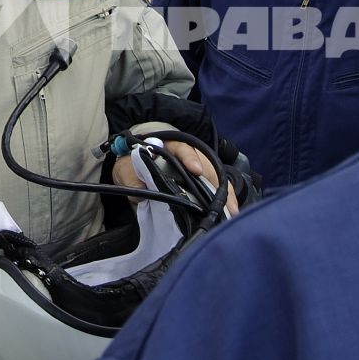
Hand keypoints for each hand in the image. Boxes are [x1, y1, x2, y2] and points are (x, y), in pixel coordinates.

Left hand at [114, 141, 239, 215]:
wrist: (135, 157)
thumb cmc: (134, 161)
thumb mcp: (126, 168)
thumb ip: (132, 179)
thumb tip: (141, 195)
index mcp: (171, 146)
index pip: (183, 150)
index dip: (190, 159)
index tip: (195, 170)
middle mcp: (190, 155)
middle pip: (208, 166)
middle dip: (217, 183)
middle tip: (225, 203)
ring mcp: (198, 166)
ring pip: (216, 178)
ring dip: (225, 195)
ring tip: (231, 213)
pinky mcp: (200, 179)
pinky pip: (216, 187)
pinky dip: (223, 199)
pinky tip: (229, 213)